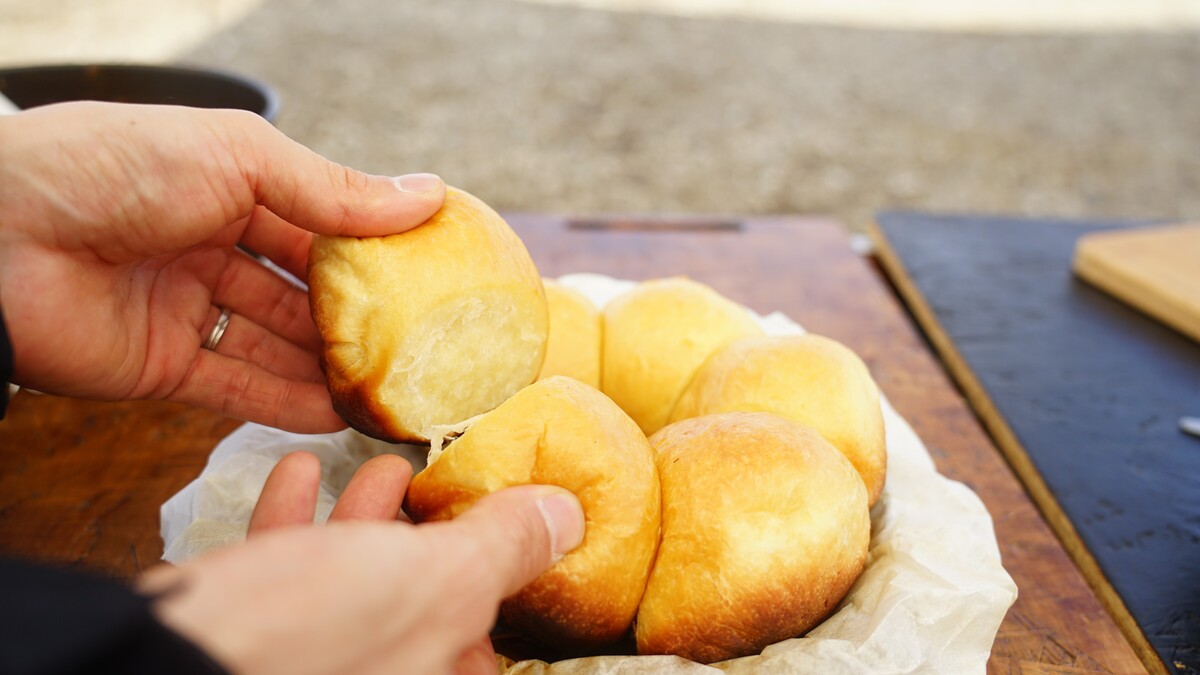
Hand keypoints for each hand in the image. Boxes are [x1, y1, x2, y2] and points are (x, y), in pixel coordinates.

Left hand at [0, 102, 445, 431]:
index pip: (316, 223)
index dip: (371, 249)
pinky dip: (286, 403)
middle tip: (422, 344)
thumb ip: (332, 191)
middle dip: (357, 317)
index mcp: (226, 185)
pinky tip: (339, 414)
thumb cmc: (113, 169)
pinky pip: (237, 387)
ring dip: (331, 367)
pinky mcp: (161, 366)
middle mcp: (209, 245)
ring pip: (277, 343)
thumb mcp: (238, 159)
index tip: (431, 275)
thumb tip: (428, 196)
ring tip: (394, 388)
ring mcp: (185, 308)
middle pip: (300, 290)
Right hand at [140, 453, 584, 674]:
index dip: (498, 586)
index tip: (500, 524)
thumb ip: (503, 548)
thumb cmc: (311, 637)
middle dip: (428, 537)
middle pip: (414, 611)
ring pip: (347, 586)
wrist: (166, 662)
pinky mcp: (248, 635)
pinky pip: (281, 575)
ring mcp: (308, 664)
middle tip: (440, 487)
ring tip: (380, 466)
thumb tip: (569, 516)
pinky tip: (298, 470)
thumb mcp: (437, 579)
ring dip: (365, 517)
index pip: (482, 650)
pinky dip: (295, 518)